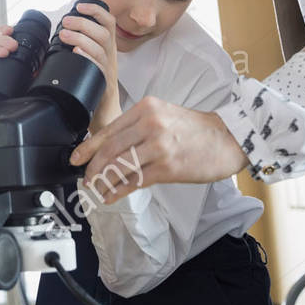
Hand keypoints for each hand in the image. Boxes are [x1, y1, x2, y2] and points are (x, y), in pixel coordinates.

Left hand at [54, 1, 119, 131]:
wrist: (103, 117)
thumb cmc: (91, 90)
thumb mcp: (85, 65)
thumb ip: (74, 51)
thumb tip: (51, 41)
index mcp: (106, 49)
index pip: (108, 23)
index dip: (96, 10)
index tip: (80, 5)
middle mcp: (110, 57)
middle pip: (104, 32)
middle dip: (84, 22)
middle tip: (65, 21)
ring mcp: (109, 71)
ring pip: (102, 47)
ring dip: (82, 37)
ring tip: (64, 34)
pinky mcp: (105, 85)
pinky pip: (100, 68)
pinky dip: (88, 57)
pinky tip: (77, 53)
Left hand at [70, 97, 248, 204]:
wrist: (228, 138)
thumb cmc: (195, 129)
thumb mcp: (163, 115)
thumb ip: (137, 126)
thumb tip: (110, 147)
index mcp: (146, 108)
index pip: (109, 130)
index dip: (89, 148)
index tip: (76, 158)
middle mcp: (150, 124)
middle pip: (110, 150)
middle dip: (93, 167)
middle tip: (86, 178)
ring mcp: (159, 146)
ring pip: (120, 166)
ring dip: (104, 181)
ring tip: (97, 189)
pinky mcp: (168, 167)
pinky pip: (135, 181)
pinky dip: (119, 190)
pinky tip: (111, 195)